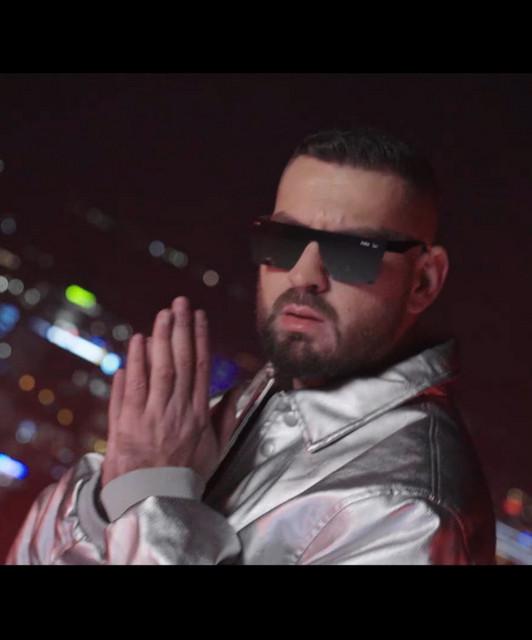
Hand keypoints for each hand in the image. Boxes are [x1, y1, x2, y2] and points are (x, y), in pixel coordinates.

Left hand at [101, 297, 238, 486]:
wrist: (155, 502)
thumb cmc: (186, 476)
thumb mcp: (216, 450)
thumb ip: (225, 418)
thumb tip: (234, 390)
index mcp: (198, 414)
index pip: (200, 367)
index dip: (199, 338)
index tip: (199, 316)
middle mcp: (177, 410)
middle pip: (179, 361)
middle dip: (179, 328)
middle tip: (179, 303)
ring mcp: (151, 416)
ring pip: (157, 369)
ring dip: (158, 339)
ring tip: (160, 315)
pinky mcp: (128, 424)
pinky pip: (131, 388)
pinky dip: (134, 364)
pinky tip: (135, 343)